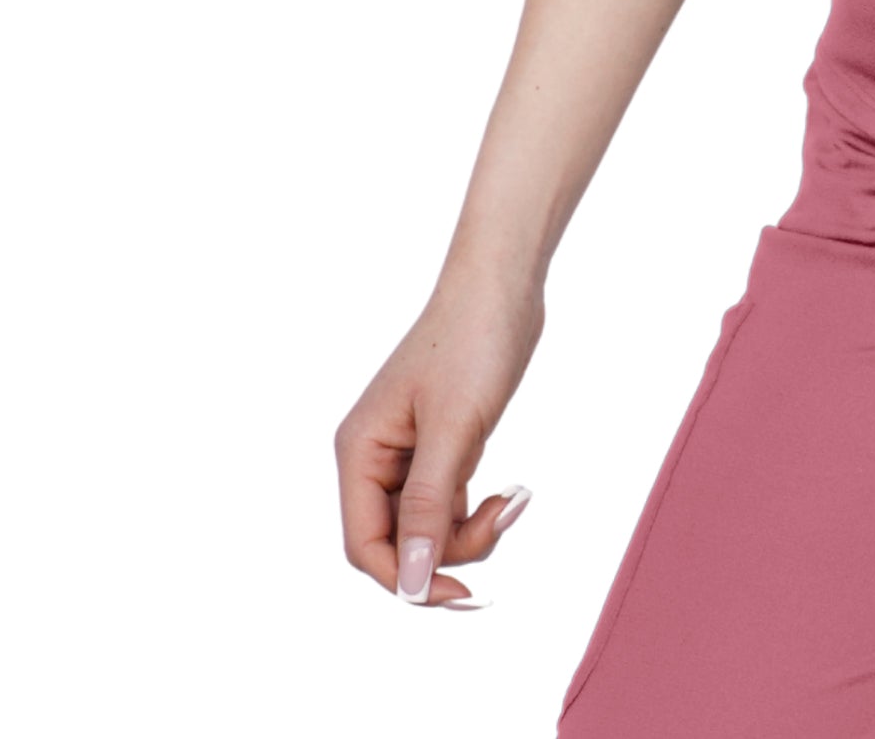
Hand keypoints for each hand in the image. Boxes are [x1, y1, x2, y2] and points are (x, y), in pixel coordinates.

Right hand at [336, 264, 544, 607]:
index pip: (366, 546)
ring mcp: (410, 454)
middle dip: (448, 551)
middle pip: (399, 544)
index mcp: (360, 452)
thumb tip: (411, 584)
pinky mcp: (444, 446)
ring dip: (472, 531)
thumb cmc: (472, 342)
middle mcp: (377, 458)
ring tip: (514, 500)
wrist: (504, 284)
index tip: (459, 592)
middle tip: (501, 525)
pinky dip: (480, 511)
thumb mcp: (453, 428)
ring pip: (429, 529)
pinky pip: (450, 505)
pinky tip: (514, 493)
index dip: (406, 580)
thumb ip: (429, 507)